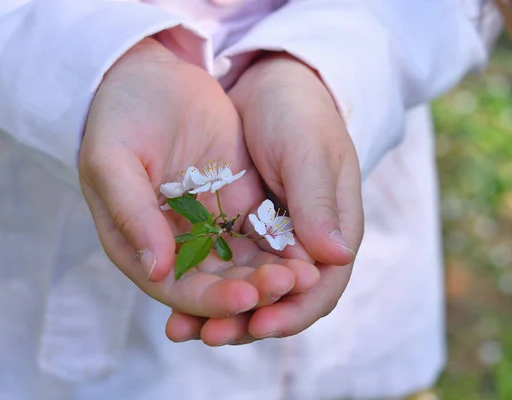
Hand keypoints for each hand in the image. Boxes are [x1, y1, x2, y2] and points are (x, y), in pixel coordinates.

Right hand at [79, 41, 319, 320]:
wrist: (150, 75)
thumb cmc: (118, 117)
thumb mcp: (112, 160)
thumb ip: (131, 212)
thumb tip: (156, 269)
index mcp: (138, 245)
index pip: (177, 288)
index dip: (211, 299)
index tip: (246, 297)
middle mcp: (176, 244)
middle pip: (218, 282)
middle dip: (254, 290)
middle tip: (290, 285)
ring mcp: (210, 223)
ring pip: (246, 261)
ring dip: (274, 272)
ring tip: (307, 274)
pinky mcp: (238, 200)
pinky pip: (264, 229)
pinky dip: (284, 242)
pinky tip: (309, 248)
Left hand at [165, 53, 363, 343]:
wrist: (272, 84)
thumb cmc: (300, 112)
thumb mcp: (309, 151)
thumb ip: (317, 202)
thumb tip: (335, 257)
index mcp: (335, 232)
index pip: (321, 289)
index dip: (291, 312)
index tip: (257, 323)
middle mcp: (306, 244)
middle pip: (282, 299)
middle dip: (246, 320)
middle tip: (208, 334)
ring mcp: (274, 238)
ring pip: (250, 288)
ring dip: (221, 310)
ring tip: (182, 327)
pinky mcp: (245, 227)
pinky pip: (227, 265)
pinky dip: (207, 281)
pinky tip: (176, 290)